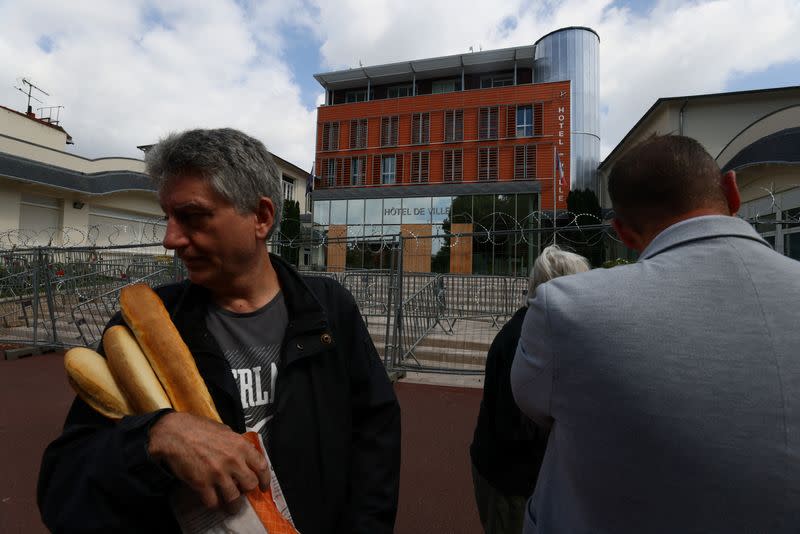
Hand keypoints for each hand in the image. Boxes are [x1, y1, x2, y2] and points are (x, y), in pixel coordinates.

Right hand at [148, 412, 269, 512]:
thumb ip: (237, 444)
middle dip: (248, 490)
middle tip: (242, 490)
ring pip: (234, 498)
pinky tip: (214, 500)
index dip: (265, 479)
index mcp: (241, 445)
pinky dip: (215, 504)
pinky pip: (214, 502)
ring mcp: (217, 474)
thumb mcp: (225, 430)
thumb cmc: (199, 428)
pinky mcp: (201, 484)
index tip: (264, 487)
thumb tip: (244, 455)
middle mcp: (233, 461)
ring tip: (231, 505)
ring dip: (233, 503)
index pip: (262, 466)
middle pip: (250, 485)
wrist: (174, 433)